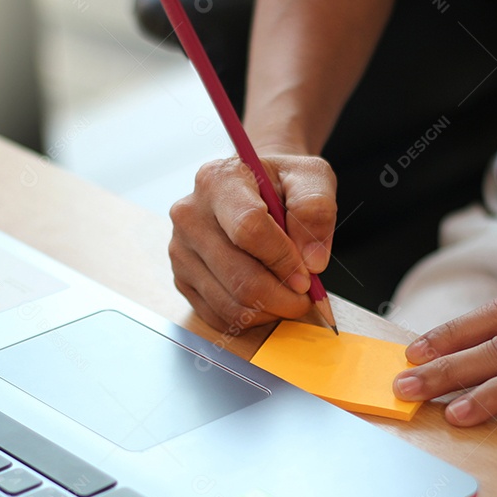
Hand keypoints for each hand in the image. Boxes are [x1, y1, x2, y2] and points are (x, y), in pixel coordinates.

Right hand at [169, 153, 336, 333]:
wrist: (254, 190)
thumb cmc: (282, 184)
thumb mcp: (311, 177)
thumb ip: (316, 209)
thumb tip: (312, 261)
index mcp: (219, 180)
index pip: (249, 229)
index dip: (284, 260)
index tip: (308, 275)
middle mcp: (190, 215)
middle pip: (240, 276)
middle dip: (283, 296)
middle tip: (306, 296)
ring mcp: (181, 250)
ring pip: (231, 304)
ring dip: (271, 311)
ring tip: (289, 297)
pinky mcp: (182, 279)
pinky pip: (219, 317)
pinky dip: (252, 319)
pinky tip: (268, 302)